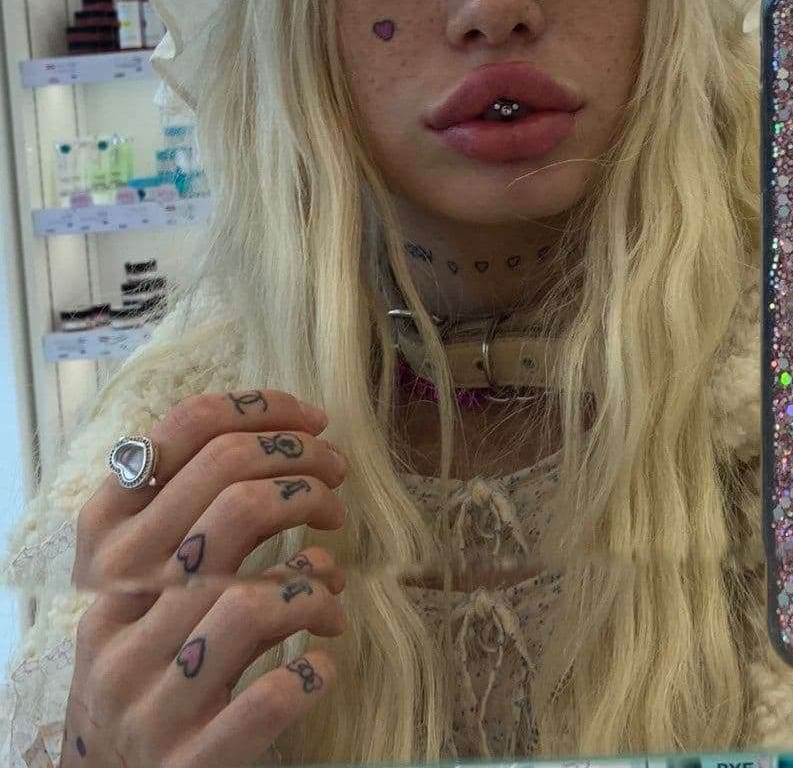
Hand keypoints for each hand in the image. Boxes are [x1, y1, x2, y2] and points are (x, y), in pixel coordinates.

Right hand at [62, 390, 348, 767]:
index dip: (260, 413)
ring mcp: (149, 697)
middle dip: (307, 481)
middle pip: (234, 506)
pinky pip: (273, 694)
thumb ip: (180, 517)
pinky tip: (322, 656)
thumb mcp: (140, 582)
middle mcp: (116, 621)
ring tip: (330, 586)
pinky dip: (313, 667)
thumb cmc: (148, 659)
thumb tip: (279, 438)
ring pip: (254, 600)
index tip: (313, 422)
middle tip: (337, 486)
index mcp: (102, 560)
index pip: (177, 444)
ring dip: (317, 581)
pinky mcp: (190, 759)